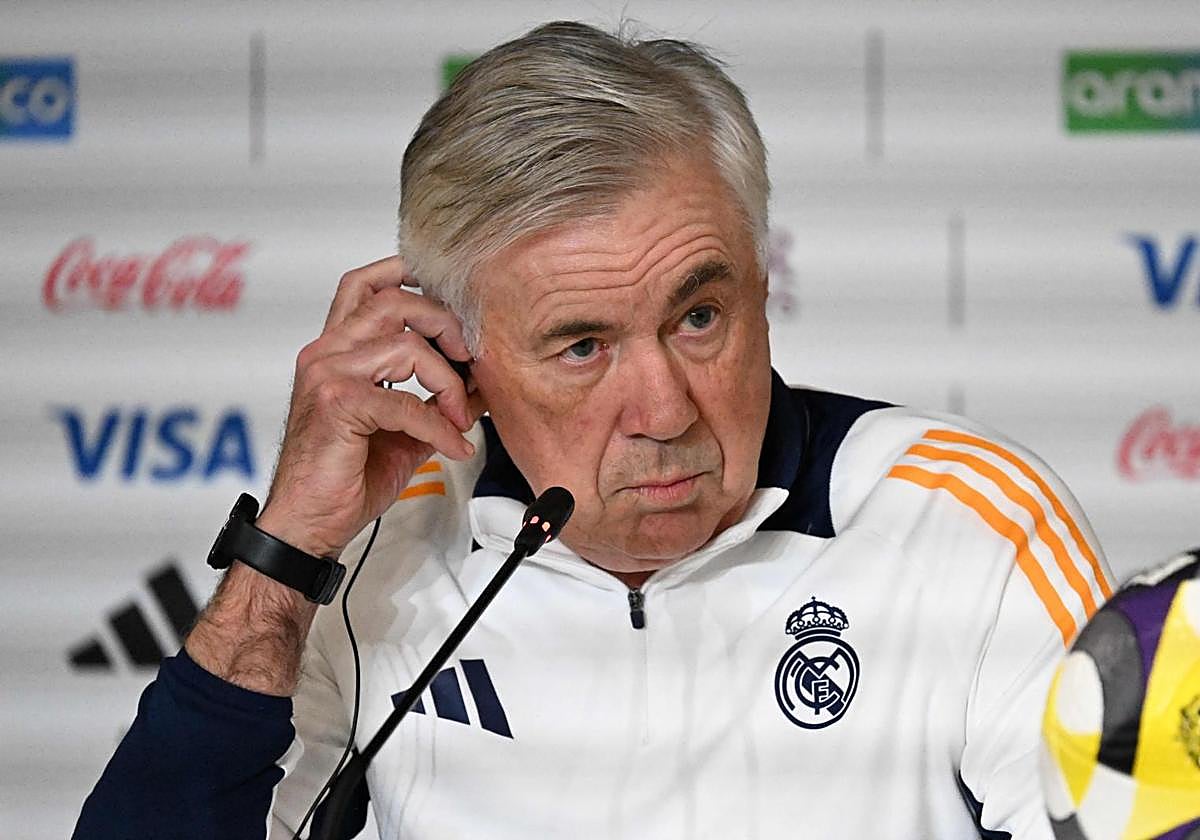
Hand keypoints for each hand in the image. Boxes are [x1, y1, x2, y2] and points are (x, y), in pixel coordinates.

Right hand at [257, 256, 481, 558]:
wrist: (308, 524)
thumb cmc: (345, 477)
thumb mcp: (402, 430)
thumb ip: (434, 401)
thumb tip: (479, 384)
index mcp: (335, 350)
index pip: (364, 285)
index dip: (406, 274)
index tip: (449, 294)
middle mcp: (326, 353)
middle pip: (395, 301)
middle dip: (445, 325)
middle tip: (471, 359)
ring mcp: (327, 374)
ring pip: (406, 344)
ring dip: (447, 380)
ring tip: (459, 415)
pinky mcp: (337, 404)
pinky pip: (407, 402)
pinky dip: (439, 426)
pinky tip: (452, 446)